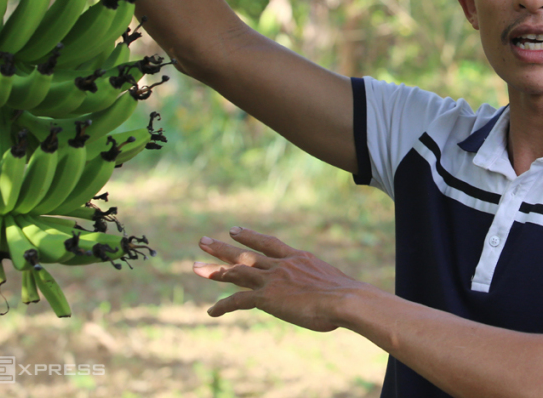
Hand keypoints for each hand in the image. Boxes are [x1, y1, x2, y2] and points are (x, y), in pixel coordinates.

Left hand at [193, 227, 365, 331]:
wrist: (345, 299)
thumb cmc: (348, 297)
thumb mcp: (334, 284)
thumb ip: (324, 287)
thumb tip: (333, 298)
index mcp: (299, 258)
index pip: (269, 244)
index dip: (250, 236)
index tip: (235, 230)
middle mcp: (282, 265)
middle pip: (246, 254)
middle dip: (223, 248)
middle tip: (203, 241)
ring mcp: (273, 280)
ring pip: (236, 272)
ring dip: (214, 270)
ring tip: (194, 267)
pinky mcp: (267, 298)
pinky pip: (238, 300)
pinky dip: (223, 305)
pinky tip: (211, 311)